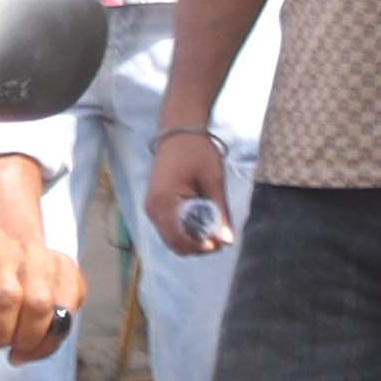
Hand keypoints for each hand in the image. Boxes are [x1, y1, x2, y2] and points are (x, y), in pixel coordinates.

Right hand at [139, 126, 234, 262]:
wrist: (179, 134)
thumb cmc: (197, 152)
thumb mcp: (213, 181)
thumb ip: (220, 212)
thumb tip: (228, 240)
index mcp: (164, 202)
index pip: (178, 239)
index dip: (199, 247)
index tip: (220, 243)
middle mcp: (153, 209)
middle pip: (174, 243)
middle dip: (198, 246)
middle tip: (220, 238)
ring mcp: (152, 209)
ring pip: (172, 238)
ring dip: (193, 240)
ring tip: (214, 229)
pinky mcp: (157, 206)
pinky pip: (170, 228)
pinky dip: (187, 231)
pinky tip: (204, 221)